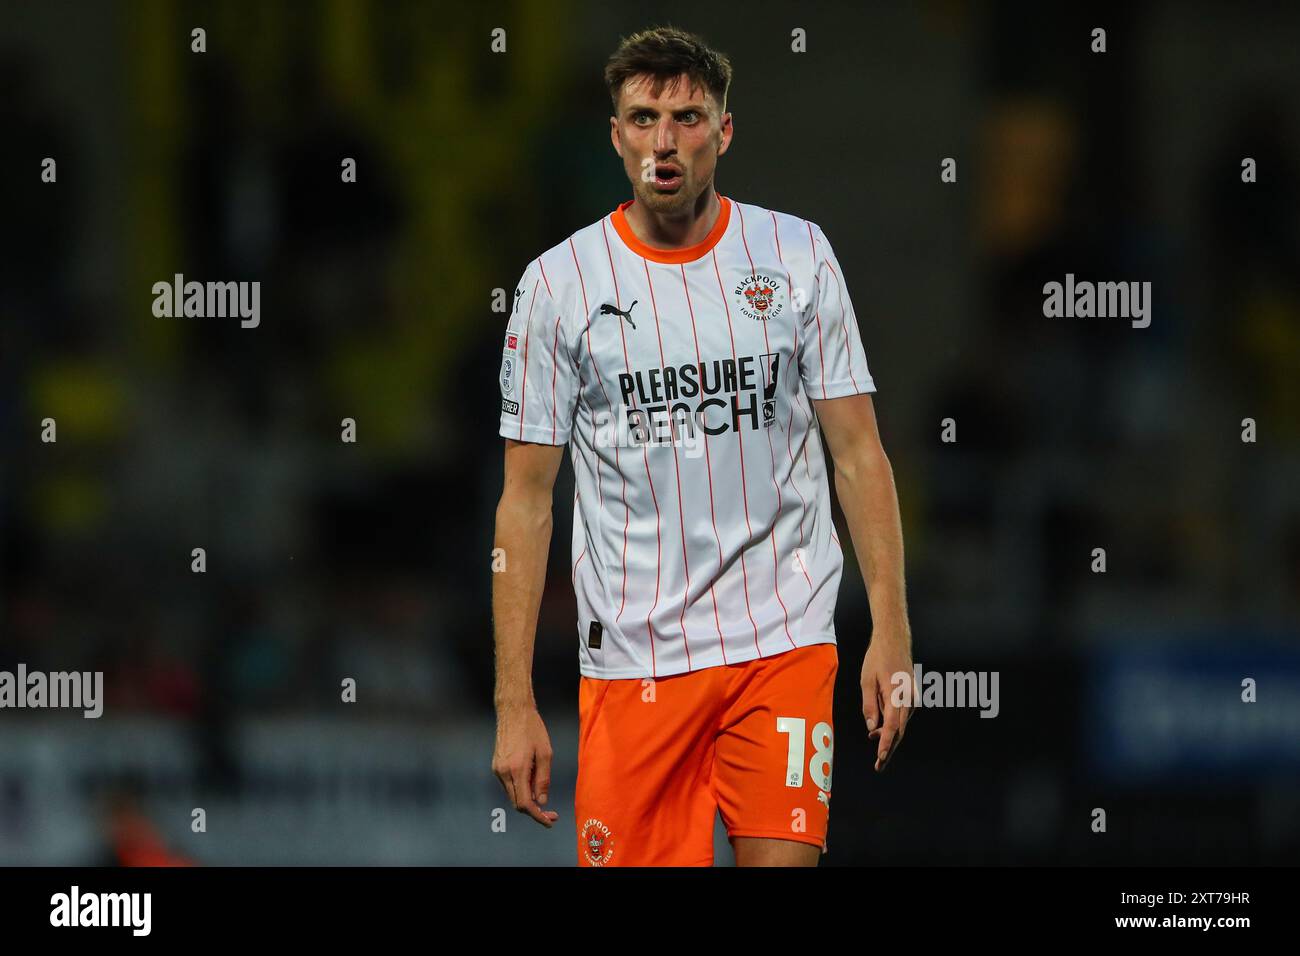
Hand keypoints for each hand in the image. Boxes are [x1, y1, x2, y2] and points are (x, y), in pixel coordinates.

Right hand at [492, 703, 559, 826]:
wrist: (513, 711)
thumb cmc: (532, 729)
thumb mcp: (545, 753)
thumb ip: (543, 779)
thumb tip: (541, 801)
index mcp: (516, 770)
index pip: (525, 803)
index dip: (538, 816)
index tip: (550, 821)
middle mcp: (503, 772)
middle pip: (517, 803)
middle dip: (534, 810)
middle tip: (551, 812)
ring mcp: (497, 769)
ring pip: (512, 795)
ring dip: (527, 798)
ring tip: (541, 788)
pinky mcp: (496, 766)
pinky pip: (509, 785)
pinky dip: (520, 789)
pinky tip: (531, 779)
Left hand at [861, 632, 913, 771]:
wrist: (894, 640)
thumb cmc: (877, 658)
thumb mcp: (866, 681)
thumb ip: (869, 705)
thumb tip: (872, 727)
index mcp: (897, 694)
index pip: (892, 725)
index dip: (886, 743)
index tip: (880, 757)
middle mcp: (909, 698)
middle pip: (899, 730)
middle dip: (889, 748)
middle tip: (878, 766)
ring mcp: (912, 697)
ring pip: (902, 724)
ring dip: (889, 735)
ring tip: (873, 742)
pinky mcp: (911, 696)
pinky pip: (902, 715)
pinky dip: (892, 724)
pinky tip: (879, 727)